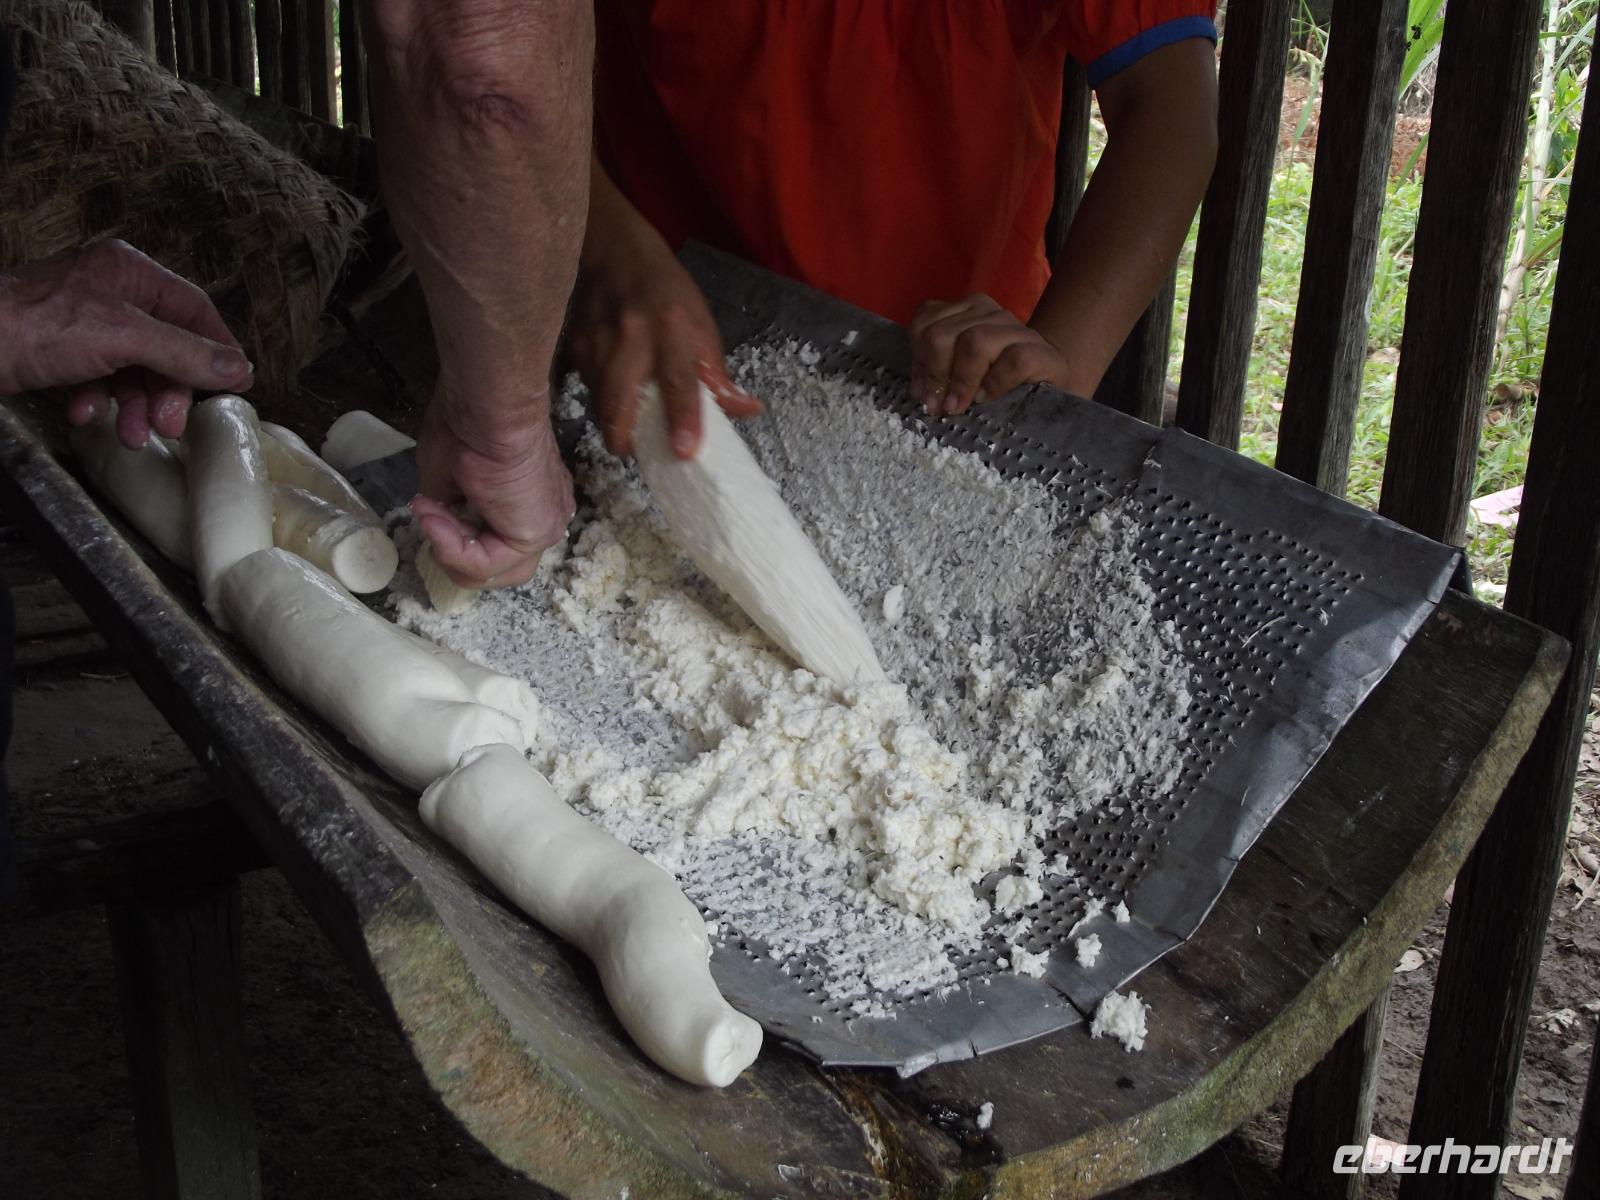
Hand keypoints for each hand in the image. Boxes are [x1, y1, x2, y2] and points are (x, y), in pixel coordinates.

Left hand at [0, 239, 252, 446]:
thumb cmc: (32, 325)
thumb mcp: (124, 338)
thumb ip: (185, 354)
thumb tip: (237, 368)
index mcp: (129, 273)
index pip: (194, 310)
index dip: (217, 350)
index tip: (236, 385)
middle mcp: (110, 293)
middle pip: (165, 347)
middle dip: (167, 392)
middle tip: (168, 425)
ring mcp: (85, 323)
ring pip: (133, 369)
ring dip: (135, 406)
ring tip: (130, 434)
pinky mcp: (61, 351)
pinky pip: (98, 379)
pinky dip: (97, 401)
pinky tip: (83, 412)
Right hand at [412, 389, 574, 589]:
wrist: (487, 409)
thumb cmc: (468, 426)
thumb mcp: (445, 474)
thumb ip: (447, 506)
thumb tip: (434, 518)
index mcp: (527, 499)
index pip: (495, 542)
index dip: (454, 535)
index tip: (427, 507)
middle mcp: (542, 515)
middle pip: (499, 567)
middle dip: (453, 552)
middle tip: (429, 520)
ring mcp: (543, 527)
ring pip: (493, 573)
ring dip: (449, 552)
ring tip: (431, 518)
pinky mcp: (534, 536)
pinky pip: (486, 565)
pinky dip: (451, 549)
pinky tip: (435, 522)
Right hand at [567, 226, 758, 458]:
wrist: (613, 251)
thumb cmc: (667, 293)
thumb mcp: (701, 325)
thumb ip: (718, 375)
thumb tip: (748, 411)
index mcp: (672, 329)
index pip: (679, 381)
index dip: (683, 418)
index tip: (685, 452)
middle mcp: (631, 338)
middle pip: (620, 401)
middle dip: (624, 436)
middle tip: (634, 451)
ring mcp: (597, 343)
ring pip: (600, 402)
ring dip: (613, 421)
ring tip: (628, 426)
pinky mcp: (574, 348)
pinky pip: (588, 388)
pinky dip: (601, 401)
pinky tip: (614, 394)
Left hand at [908, 294, 1078, 416]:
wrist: (1051, 383)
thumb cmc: (999, 381)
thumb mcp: (960, 371)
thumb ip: (937, 372)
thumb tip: (921, 393)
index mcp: (964, 310)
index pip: (924, 322)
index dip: (917, 361)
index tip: (922, 393)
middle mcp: (987, 311)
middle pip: (941, 334)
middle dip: (935, 374)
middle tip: (939, 405)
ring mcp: (1015, 327)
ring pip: (974, 342)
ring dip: (962, 381)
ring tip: (959, 406)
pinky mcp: (1040, 350)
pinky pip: (1011, 361)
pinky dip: (995, 383)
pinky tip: (988, 398)